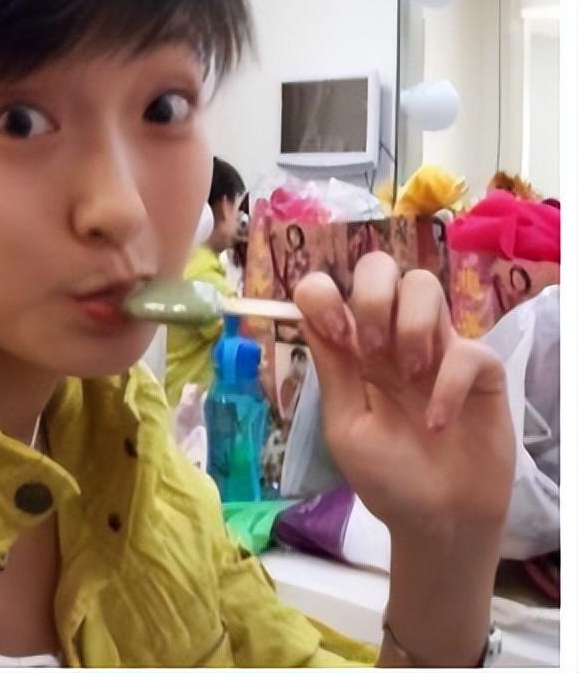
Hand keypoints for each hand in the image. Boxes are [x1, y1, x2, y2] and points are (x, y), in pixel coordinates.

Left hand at [292, 253, 513, 541]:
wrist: (436, 522)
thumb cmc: (386, 476)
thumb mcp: (345, 425)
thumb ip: (333, 370)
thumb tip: (308, 311)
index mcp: (351, 349)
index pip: (329, 289)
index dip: (324, 295)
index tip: (335, 334)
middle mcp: (392, 337)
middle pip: (379, 267)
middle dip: (371, 295)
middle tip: (371, 348)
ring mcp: (436, 350)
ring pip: (424, 285)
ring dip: (410, 324)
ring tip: (407, 375)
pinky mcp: (480, 372)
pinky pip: (467, 349)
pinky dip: (448, 383)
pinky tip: (437, 422)